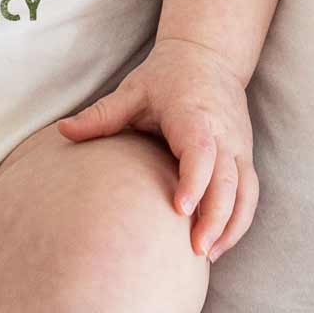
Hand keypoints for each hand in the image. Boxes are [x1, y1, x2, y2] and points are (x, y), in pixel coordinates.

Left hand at [56, 38, 258, 259]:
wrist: (210, 56)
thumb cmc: (167, 77)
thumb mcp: (133, 90)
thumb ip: (102, 114)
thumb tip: (63, 131)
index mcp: (195, 115)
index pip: (201, 151)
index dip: (194, 179)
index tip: (179, 210)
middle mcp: (223, 132)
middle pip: (229, 178)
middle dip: (216, 216)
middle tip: (195, 251)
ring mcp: (238, 145)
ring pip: (245, 190)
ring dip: (231, 224)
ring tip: (208, 256)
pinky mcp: (244, 155)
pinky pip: (250, 193)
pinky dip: (239, 220)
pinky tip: (218, 246)